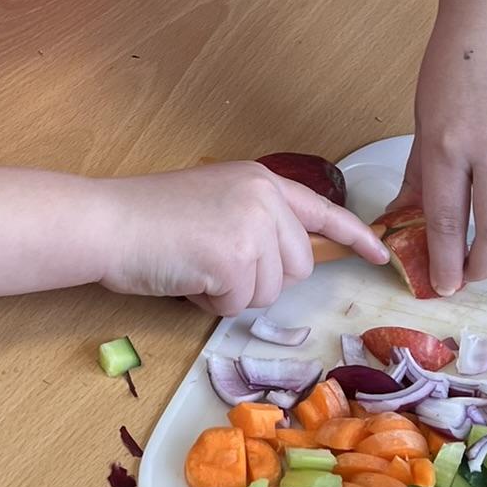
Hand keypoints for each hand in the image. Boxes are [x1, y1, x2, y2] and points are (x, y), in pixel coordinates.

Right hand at [94, 162, 388, 317]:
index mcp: (260, 181)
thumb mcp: (214, 202)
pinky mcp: (235, 261)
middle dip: (260, 279)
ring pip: (268, 292)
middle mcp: (264, 199)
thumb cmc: (147, 217)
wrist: (107, 222)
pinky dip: (210, 302)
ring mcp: (252, 229)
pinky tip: (185, 276)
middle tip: (213, 262)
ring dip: (230, 292)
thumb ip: (254, 222)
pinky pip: (237, 305)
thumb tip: (283, 264)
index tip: (379, 255)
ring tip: (193, 264)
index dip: (354, 236)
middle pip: (297, 268)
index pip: (321, 211)